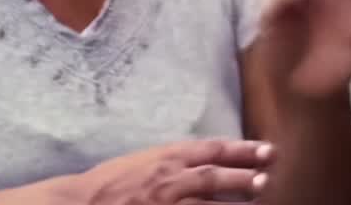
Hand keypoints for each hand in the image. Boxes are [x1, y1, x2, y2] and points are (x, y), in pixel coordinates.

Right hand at [79, 139, 274, 203]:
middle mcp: (168, 179)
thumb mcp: (149, 160)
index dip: (244, 150)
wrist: (80, 203)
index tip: (270, 151)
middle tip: (270, 179)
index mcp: (168, 156)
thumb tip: (219, 162)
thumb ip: (182, 160)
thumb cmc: (115, 181)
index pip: (213, 150)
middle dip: (243, 177)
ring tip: (260, 204)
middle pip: (213, 177)